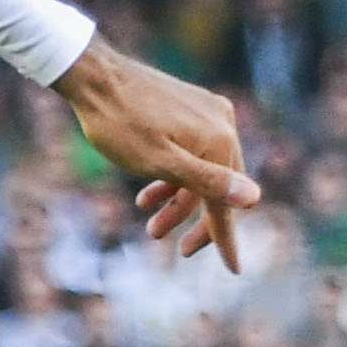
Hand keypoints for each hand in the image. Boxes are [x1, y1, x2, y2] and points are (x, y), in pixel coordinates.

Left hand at [57, 43, 259, 268]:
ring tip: (151, 226)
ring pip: (203, 170)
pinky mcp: (193, 108)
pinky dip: (175, 177)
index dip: (226, 238)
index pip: (227, 202)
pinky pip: (194, 152)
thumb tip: (253, 198)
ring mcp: (208, 114)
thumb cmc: (119, 123)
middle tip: (178, 249)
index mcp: (219, 141)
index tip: (233, 269)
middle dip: (197, 221)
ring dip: (179, 202)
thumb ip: (207, 182)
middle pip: (220, 187)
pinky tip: (148, 194)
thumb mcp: (160, 161)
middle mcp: (222, 124)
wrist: (93, 76)